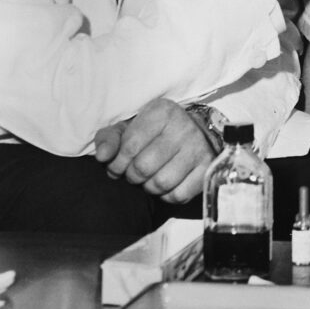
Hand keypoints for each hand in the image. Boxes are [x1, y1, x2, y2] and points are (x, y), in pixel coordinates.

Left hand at [94, 98, 213, 203]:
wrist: (193, 131)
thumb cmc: (153, 132)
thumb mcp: (128, 128)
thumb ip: (108, 139)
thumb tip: (102, 156)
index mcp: (161, 112)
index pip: (129, 147)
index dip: (117, 163)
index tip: (117, 165)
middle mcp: (183, 126)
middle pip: (144, 167)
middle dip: (132, 176)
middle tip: (133, 173)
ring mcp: (198, 147)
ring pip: (161, 183)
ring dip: (149, 187)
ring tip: (149, 178)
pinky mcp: (207, 167)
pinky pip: (179, 195)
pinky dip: (167, 196)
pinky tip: (166, 183)